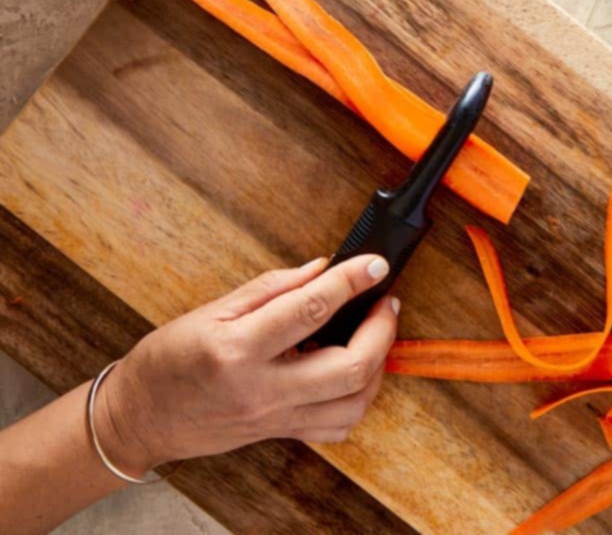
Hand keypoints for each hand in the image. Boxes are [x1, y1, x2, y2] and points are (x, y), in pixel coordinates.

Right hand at [91, 254, 399, 473]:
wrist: (139, 418)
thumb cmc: (168, 360)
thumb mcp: (212, 310)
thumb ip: (272, 287)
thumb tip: (323, 268)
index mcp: (238, 349)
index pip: (311, 309)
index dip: (351, 281)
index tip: (375, 264)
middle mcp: (262, 389)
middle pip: (349, 366)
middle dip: (381, 329)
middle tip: (386, 302)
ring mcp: (275, 417)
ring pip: (353, 402)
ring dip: (378, 365)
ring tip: (377, 334)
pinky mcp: (281, 433)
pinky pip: (338, 426)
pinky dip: (360, 398)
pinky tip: (357, 371)